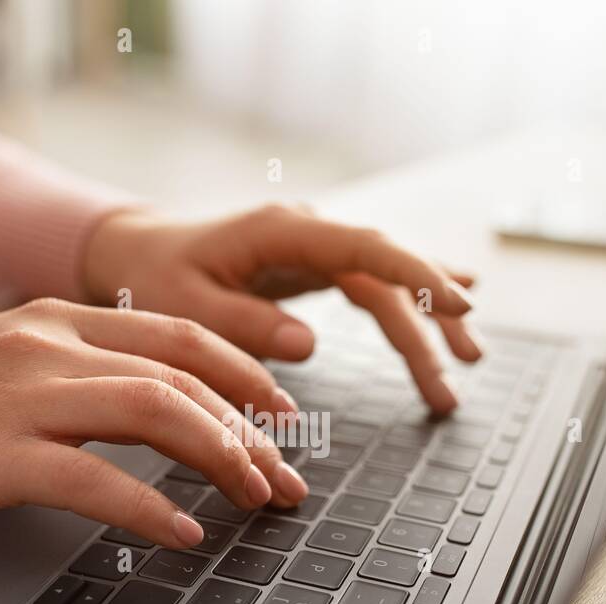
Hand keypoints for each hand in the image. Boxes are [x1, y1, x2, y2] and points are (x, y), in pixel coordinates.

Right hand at [0, 300, 308, 547]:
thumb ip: (71, 376)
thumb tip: (153, 411)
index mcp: (52, 320)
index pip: (179, 335)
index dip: (244, 375)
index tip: (285, 416)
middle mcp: (44, 343)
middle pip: (183, 375)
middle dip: (253, 430)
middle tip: (290, 480)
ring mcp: (16, 395)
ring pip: (155, 412)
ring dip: (223, 459)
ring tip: (259, 500)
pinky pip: (95, 481)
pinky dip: (152, 509)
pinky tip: (186, 534)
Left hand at [83, 204, 481, 413]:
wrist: (136, 250)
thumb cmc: (152, 276)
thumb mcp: (184, 307)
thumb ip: (243, 324)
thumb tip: (308, 344)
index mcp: (281, 231)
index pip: (365, 248)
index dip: (415, 274)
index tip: (458, 302)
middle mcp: (308, 231)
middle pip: (387, 272)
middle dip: (430, 319)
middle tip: (462, 370)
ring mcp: (315, 247)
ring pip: (387, 280)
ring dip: (428, 321)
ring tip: (469, 363)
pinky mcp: (314, 266)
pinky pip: (373, 282)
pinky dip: (411, 299)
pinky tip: (450, 310)